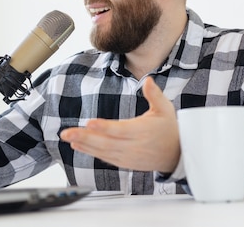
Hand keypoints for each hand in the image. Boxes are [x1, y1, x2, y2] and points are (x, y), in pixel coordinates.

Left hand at [60, 77, 179, 172]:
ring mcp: (128, 156)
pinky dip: (90, 152)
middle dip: (84, 137)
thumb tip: (148, 80)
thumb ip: (155, 95)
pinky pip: (105, 158)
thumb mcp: (166, 109)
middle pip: (106, 142)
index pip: (120, 130)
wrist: (177, 155)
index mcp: (142, 131)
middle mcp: (133, 146)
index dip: (104, 127)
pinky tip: (77, 145)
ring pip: (102, 151)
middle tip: (66, 132)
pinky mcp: (124, 162)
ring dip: (83, 144)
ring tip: (68, 137)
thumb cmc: (169, 129)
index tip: (89, 123)